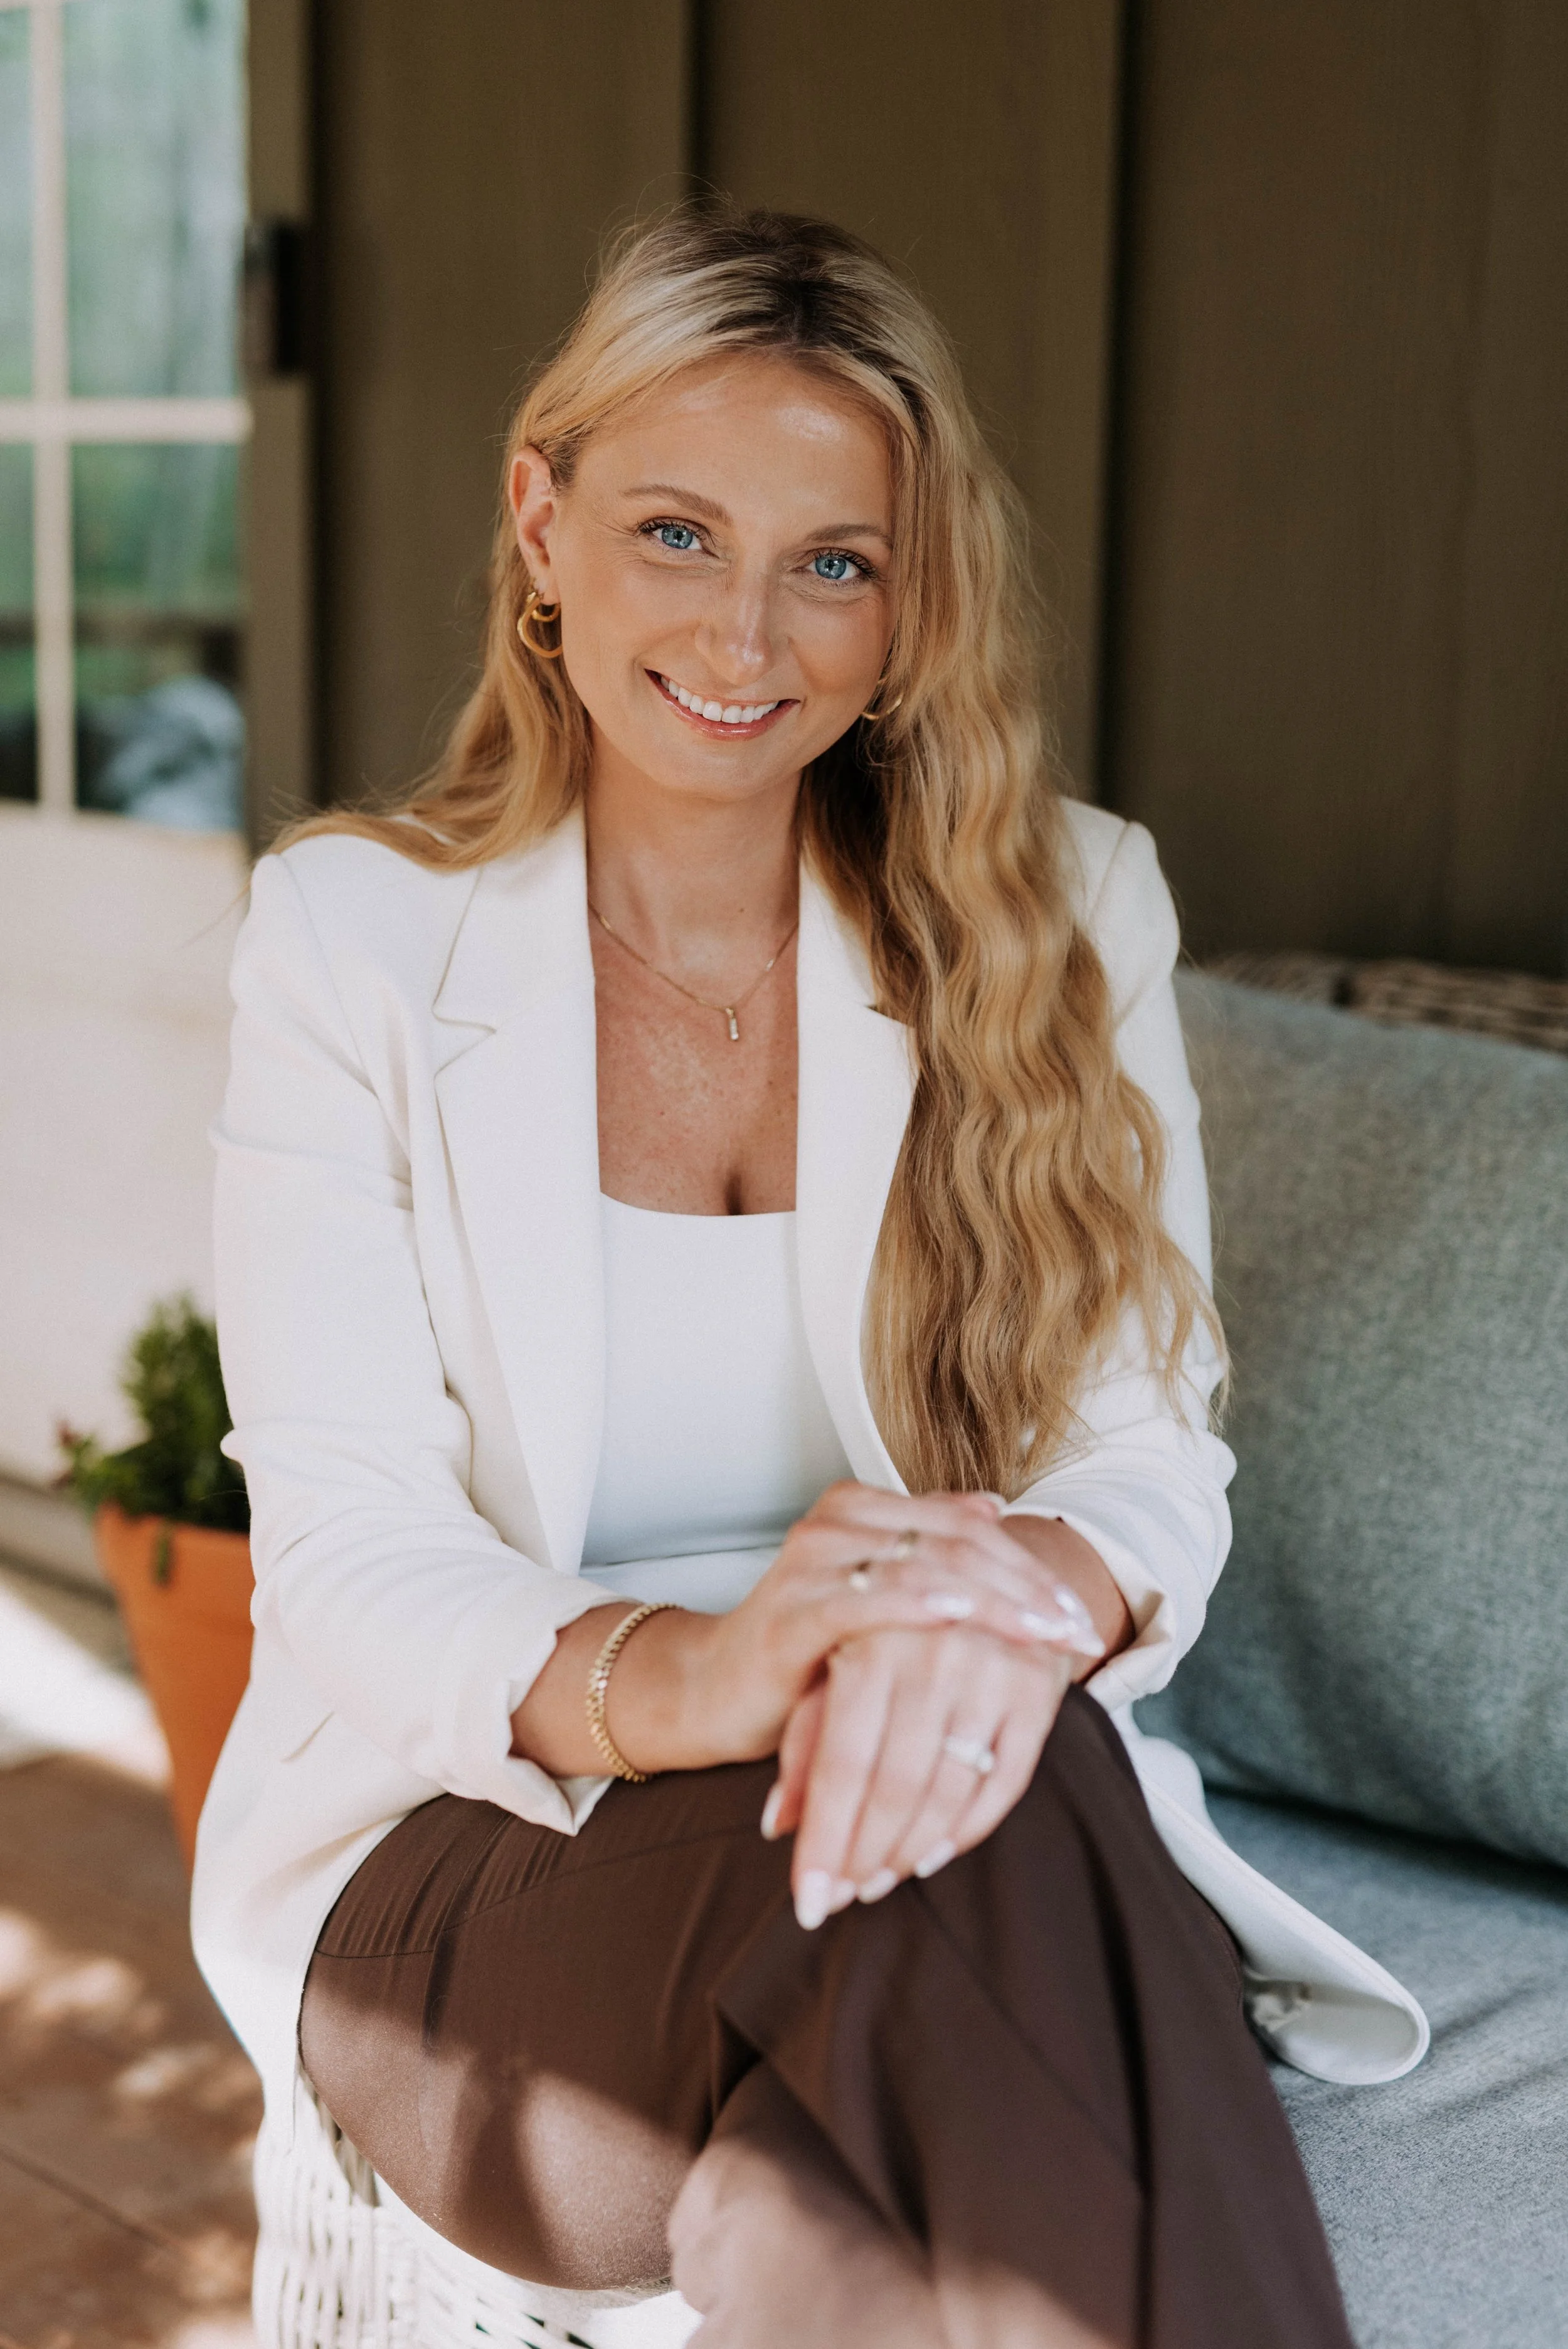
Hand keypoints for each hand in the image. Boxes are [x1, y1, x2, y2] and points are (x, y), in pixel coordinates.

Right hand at [512, 1482, 1106, 1783]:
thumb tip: (993, 1508)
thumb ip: (928, 1551)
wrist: (712, 1693)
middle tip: (1077, 1631)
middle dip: (1026, 1590)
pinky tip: (961, 1615)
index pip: (966, 1526)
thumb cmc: (803, 1654)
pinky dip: (919, 1605)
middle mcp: (836, 1523)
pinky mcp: (792, 1613)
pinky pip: (867, 1603)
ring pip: (924, 1565)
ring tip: (1045, 1634)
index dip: (1028, 1566)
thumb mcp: (876, 1600)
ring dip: (994, 1601)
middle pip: (955, 1542)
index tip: (1077, 1615)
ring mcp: (812, 1564)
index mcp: (859, 1510)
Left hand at [761, 1624, 1074, 1927]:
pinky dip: (969, 1829)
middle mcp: (932, 1651)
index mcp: (870, 1641)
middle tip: (840, 1900)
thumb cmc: (885, 1629)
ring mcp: (990, 1668)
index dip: (825, 1840)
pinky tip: (934, 1856)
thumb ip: (805, 1743)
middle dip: (863, 1855)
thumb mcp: (831, 1670)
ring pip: (949, 1789)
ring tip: (877, 1883)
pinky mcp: (1037, 1687)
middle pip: (894, 1784)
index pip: (841, 1763)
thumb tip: (776, 1825)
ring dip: (910, 1851)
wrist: (973, 1569)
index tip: (807, 1904)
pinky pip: (1007, 1781)